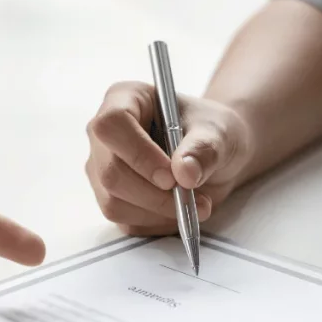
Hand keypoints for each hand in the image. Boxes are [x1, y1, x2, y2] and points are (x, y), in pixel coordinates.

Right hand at [85, 82, 253, 235]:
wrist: (213, 156)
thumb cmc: (211, 131)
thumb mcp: (219, 132)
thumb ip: (204, 149)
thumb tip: (184, 172)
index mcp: (124, 100)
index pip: (111, 125)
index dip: (138, 154)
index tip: (171, 176)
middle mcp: (104, 136)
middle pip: (110, 172)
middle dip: (154, 194)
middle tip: (192, 197)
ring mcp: (102, 169)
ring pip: (114, 202)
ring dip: (159, 212)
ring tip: (195, 203)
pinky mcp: (110, 198)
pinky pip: (125, 221)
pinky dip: (158, 222)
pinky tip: (179, 209)